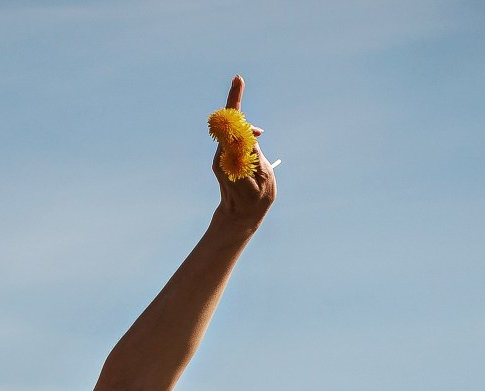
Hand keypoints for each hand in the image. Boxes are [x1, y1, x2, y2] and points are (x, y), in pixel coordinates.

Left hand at [212, 75, 275, 230]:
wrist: (239, 217)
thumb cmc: (255, 199)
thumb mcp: (263, 176)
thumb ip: (256, 151)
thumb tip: (250, 133)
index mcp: (232, 158)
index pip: (232, 123)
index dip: (235, 100)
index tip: (238, 79)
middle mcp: (222, 155)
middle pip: (234, 126)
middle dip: (248, 125)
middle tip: (262, 135)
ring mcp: (220, 157)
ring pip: (234, 134)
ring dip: (248, 136)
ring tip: (258, 154)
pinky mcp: (221, 159)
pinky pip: (234, 142)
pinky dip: (245, 143)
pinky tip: (252, 155)